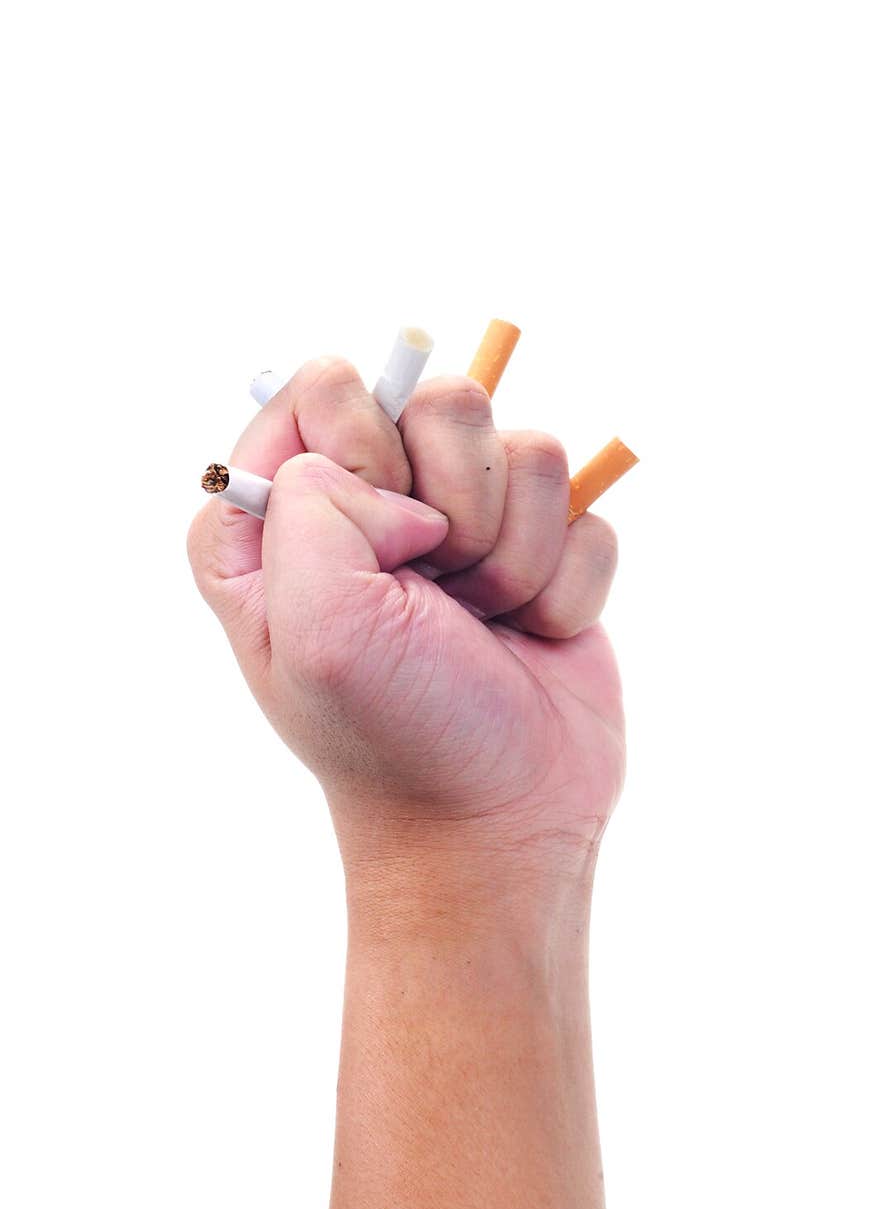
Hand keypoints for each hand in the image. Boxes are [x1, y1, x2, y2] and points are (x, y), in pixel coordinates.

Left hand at [188, 357, 623, 897]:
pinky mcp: (542, 552)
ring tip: (484, 623)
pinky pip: (586, 514)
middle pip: (443, 400)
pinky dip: (566, 586)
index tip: (387, 529)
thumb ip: (317, 499)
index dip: (366, 444)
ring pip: (531, 450)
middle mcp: (374, 503)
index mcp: (284, 514)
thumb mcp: (314, 620)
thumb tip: (406, 485)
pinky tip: (531, 639)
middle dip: (461, 504)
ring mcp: (465, 525)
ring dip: (518, 554)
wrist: (495, 822)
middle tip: (440, 589)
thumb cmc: (393, 732)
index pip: (324, 386)